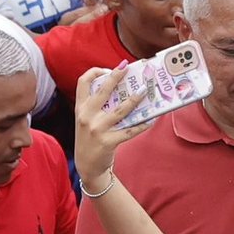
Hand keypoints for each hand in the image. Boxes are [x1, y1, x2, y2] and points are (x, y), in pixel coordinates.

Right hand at [72, 65, 152, 188]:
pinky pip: (130, 130)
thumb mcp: (87, 120)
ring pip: (120, 110)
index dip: (95, 72)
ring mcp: (97, 129)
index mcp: (81, 108)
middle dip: (116, 77)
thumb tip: (124, 89)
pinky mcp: (108, 141)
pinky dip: (142, 124)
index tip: (109, 69)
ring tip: (144, 90)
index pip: (82, 82)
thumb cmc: (91, 138)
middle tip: (127, 68)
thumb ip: (98, 106)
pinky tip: (152, 119)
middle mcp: (87, 116)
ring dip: (135, 99)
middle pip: (102, 91)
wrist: (87, 166)